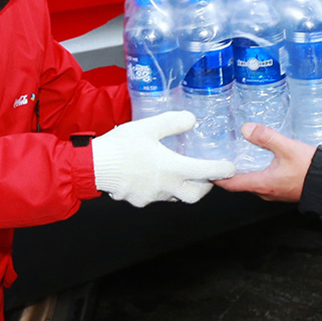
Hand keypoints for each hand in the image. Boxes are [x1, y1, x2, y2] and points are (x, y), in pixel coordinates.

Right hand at [92, 111, 234, 206]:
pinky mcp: (139, 200)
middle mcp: (166, 186)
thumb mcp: (147, 127)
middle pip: (196, 194)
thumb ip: (172, 122)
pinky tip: (150, 178)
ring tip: (175, 174)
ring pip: (176, 197)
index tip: (229, 167)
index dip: (223, 169)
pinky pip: (156, 198)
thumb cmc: (119, 146)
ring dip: (181, 188)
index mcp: (173, 168)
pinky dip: (160, 190)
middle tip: (204, 176)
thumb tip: (191, 120)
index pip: (209, 172)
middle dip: (204, 186)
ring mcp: (152, 196)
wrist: (92, 165)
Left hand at [214, 123, 315, 202]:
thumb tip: (247, 129)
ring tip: (236, 156)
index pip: (229, 184)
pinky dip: (256, 171)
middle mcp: (265, 191)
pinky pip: (264, 181)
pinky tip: (259, 160)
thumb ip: (266, 138)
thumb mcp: (287, 148)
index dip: (215, 177)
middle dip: (228, 171)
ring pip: (252, 182)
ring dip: (243, 171)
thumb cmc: (313, 171)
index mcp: (261, 184)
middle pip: (238, 183)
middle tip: (218, 159)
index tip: (205, 169)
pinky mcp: (283, 189)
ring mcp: (274, 191)